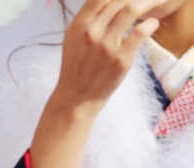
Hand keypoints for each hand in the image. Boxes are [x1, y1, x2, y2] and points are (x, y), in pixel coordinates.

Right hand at [52, 0, 159, 115]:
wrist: (75, 99)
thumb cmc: (77, 69)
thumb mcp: (73, 40)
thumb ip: (88, 20)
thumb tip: (106, 2)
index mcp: (78, 26)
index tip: (125, 0)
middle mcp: (91, 32)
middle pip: (119, 1)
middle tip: (143, 2)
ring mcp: (106, 45)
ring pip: (131, 10)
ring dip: (147, 4)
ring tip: (153, 5)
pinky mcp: (121, 58)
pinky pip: (141, 31)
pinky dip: (151, 24)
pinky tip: (152, 24)